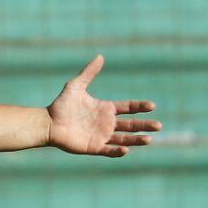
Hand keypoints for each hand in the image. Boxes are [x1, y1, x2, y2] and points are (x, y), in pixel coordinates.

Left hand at [46, 55, 160, 157]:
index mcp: (105, 109)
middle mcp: (106, 123)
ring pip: (123, 139)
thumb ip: (89, 73)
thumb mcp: (76, 86)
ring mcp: (101, 136)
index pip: (128, 107)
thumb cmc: (60, 105)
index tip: (151, 106)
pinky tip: (126, 150)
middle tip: (159, 126)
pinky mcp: (93, 147)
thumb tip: (100, 56)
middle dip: (145, 125)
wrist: (48, 123)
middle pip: (131, 125)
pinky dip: (117, 151)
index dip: (140, 107)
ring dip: (136, 140)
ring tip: (149, 139)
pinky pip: (108, 151)